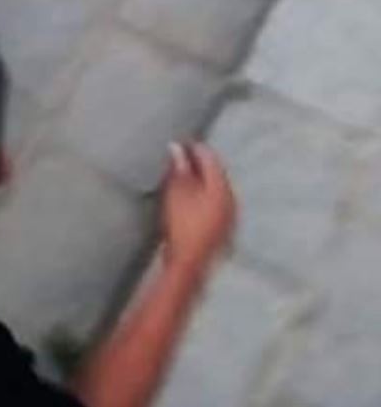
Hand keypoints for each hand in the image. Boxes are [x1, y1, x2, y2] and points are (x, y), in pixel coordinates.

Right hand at [161, 142, 234, 276]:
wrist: (189, 264)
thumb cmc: (182, 226)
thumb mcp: (175, 192)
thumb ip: (178, 168)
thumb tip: (177, 149)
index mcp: (222, 189)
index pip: (211, 159)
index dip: (194, 148)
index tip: (181, 143)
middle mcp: (232, 201)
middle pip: (216, 174)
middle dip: (199, 164)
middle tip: (181, 158)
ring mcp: (230, 217)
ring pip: (216, 190)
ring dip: (200, 181)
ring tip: (182, 178)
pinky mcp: (224, 230)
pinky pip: (215, 205)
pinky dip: (203, 197)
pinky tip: (189, 201)